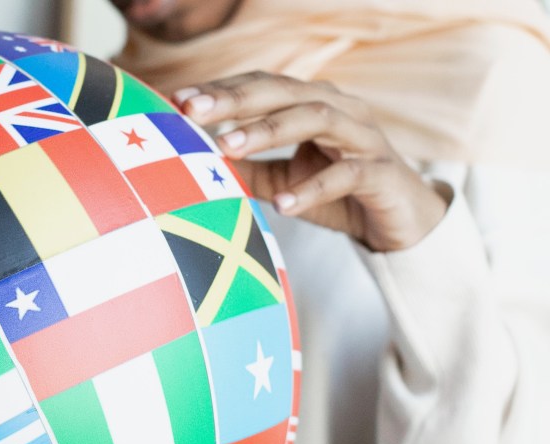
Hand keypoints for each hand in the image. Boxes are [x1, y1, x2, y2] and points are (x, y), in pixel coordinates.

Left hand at [174, 72, 447, 251]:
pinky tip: (282, 206)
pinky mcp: (381, 173)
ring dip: (268, 131)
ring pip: (316, 119)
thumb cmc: (338, 196)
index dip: (222, 90)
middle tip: (192, 110)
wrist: (399, 222)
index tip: (177, 99)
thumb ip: (249, 170)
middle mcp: (339, 110)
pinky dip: (312, 189)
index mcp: (312, 106)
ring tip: (227, 148)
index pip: (262, 87)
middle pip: (285, 92)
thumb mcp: (284, 183)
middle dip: (236, 99)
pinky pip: (346, 176)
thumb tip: (200, 164)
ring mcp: (363, 138)